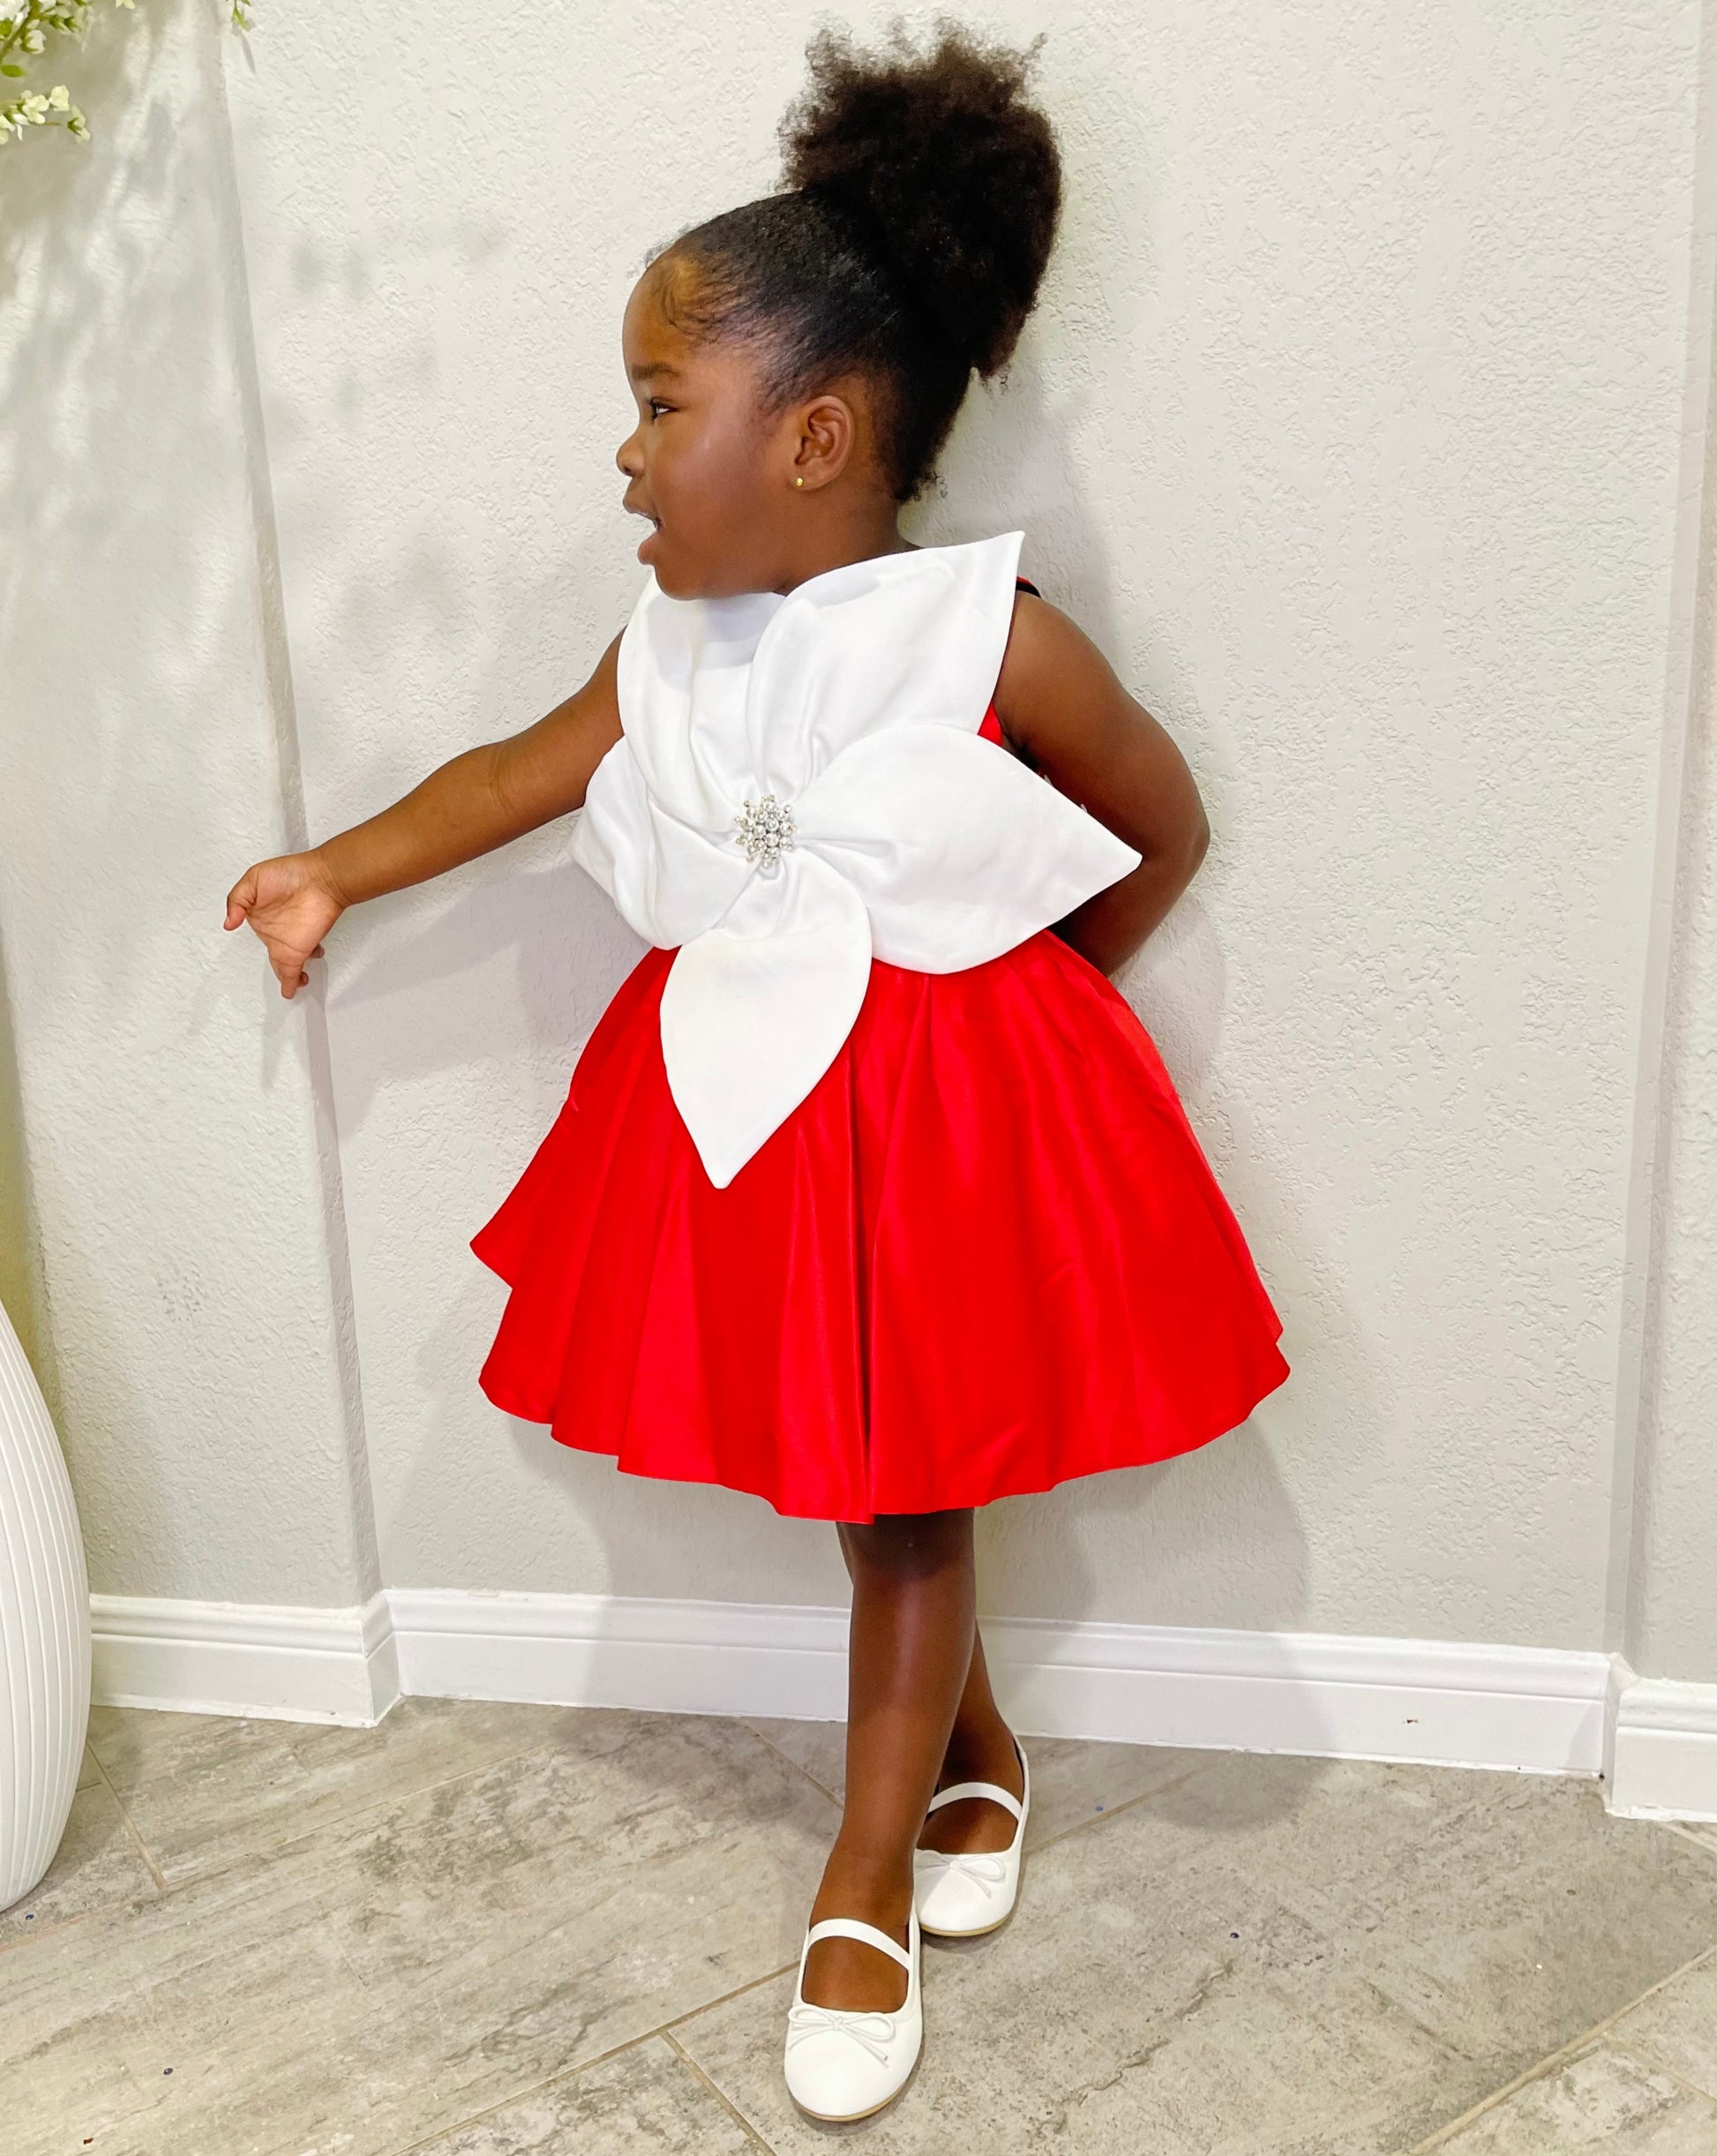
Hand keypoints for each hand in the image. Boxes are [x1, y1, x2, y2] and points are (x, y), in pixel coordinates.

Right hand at [223, 851, 344, 998]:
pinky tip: (291, 991)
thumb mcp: (252, 880)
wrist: (320, 879)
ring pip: (286, 968)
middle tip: (286, 978)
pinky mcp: (301, 950)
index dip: (257, 941)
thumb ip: (236, 901)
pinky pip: (293, 973)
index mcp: (260, 917)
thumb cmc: (290, 873)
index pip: (257, 935)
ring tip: (297, 984)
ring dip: (290, 977)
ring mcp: (289, 942)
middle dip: (281, 968)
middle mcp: (275, 932)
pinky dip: (291, 984)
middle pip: (275, 956)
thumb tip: (228, 924)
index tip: (265, 955)